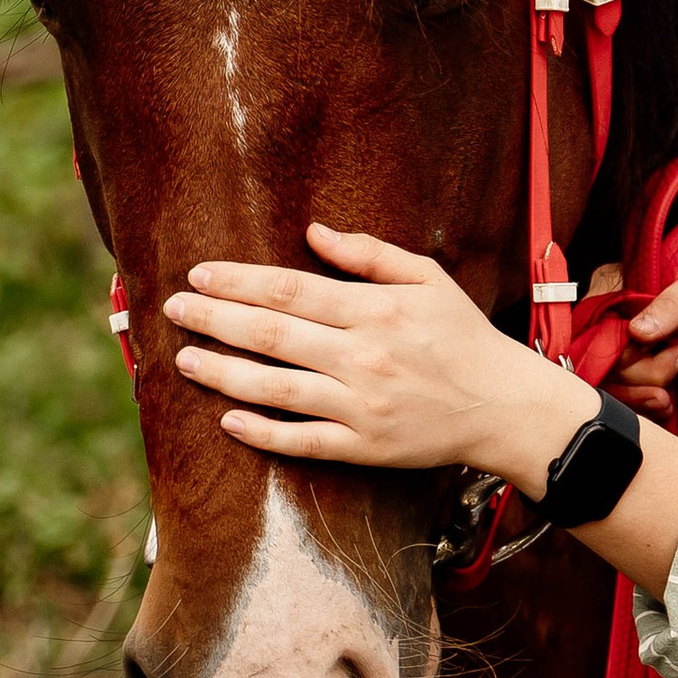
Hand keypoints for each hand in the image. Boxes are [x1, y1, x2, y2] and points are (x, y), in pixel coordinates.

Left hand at [166, 224, 591, 493]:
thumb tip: (312, 230)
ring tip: (187, 360)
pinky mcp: (364, 447)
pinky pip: (302, 441)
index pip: (290, 290)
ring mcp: (360, 406)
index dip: (239, 282)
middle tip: (174, 309)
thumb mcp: (427, 278)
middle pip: (272, 335)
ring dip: (224, 374)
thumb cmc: (463, 336)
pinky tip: (228, 419)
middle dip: (215, 320)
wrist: (503, 406)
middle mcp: (362, 356)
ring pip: (275, 389)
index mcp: (375, 310)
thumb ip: (368, 254)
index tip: (199, 275)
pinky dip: (262, 432)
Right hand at [609, 263, 677, 412]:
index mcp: (621, 306)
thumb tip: (637, 331)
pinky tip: (672, 404)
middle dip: (646, 373)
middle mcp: (619, 339)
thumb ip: (673, 302)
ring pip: (615, 395)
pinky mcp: (643, 394)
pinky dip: (651, 415)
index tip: (651, 346)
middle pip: (606, 370)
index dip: (618, 349)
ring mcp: (630, 369)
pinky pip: (630, 413)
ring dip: (647, 398)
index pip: (594, 335)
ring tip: (677, 385)